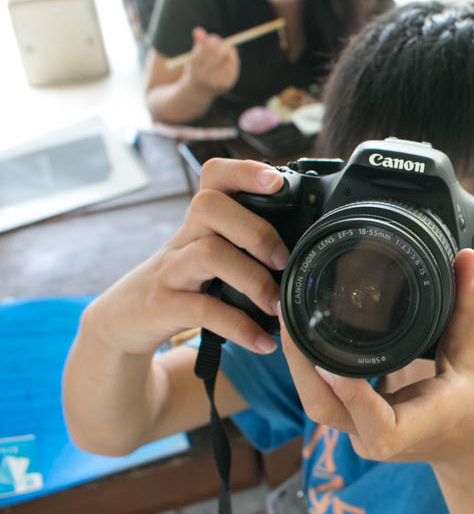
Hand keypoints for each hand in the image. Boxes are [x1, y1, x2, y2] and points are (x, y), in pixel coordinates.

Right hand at [85, 159, 287, 356]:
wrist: (124, 319)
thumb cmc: (185, 283)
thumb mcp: (212, 256)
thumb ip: (248, 245)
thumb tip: (308, 249)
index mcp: (202, 222)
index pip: (214, 176)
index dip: (243, 171)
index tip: (276, 181)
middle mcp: (185, 237)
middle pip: (210, 205)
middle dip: (256, 230)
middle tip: (283, 261)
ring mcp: (171, 270)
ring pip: (208, 253)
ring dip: (253, 279)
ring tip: (276, 305)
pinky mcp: (163, 306)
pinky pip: (202, 310)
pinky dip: (238, 327)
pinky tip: (262, 342)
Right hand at [184, 27, 239, 95]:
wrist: (198, 92)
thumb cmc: (196, 69)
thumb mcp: (194, 56)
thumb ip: (198, 43)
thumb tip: (198, 30)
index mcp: (194, 66)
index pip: (208, 47)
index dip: (213, 40)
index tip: (214, 39)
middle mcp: (204, 75)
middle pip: (219, 52)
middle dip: (222, 45)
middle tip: (224, 44)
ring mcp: (216, 81)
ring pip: (228, 59)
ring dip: (229, 51)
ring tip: (227, 50)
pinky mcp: (226, 85)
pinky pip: (233, 67)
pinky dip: (233, 60)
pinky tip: (229, 60)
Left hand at [279, 249, 473, 467]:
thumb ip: (471, 307)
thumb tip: (465, 258)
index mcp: (420, 424)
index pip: (380, 427)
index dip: (355, 398)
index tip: (338, 364)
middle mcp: (384, 435)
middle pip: (327, 409)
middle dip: (302, 366)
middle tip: (292, 316)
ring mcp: (365, 431)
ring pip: (318, 403)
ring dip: (298, 364)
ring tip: (289, 316)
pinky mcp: (356, 420)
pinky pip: (323, 395)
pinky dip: (309, 366)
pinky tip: (302, 332)